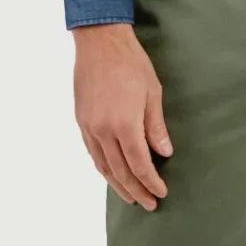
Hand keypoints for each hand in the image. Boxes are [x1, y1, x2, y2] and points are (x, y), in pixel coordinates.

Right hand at [72, 22, 172, 210]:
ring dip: (118, 185)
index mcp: (125, 124)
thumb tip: (164, 152)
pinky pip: (92, 153)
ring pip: (103, 166)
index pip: (139, 164)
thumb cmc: (131, 62)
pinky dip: (103, 168)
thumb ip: (156, 126)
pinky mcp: (81, 121)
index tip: (161, 192)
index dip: (150, 181)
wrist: (100, 42)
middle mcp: (104, 131)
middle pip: (121, 171)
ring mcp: (89, 127)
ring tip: (131, 196)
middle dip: (136, 189)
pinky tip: (111, 174)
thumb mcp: (152, 92)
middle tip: (149, 203)